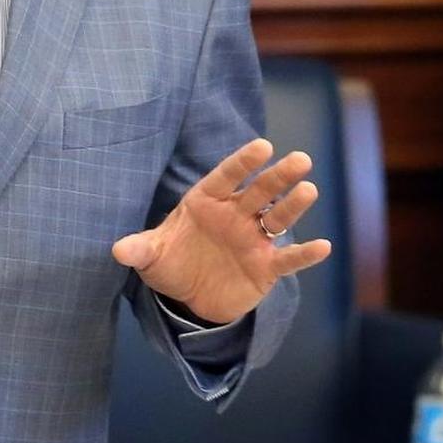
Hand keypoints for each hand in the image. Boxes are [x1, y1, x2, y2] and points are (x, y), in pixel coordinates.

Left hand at [111, 139, 331, 323]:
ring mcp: (253, 239)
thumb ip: (139, 249)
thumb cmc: (170, 263)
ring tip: (309, 189)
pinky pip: (287, 259)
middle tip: (300, 158)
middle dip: (278, 175)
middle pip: (259, 191)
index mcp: (207, 202)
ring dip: (293, 205)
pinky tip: (324, 246)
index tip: (263, 145)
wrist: (188, 297)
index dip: (244, 162)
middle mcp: (234, 215)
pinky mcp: (265, 268)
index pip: (227, 176)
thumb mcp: (150, 256)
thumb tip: (119, 250)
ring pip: (277, 217)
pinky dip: (304, 254)